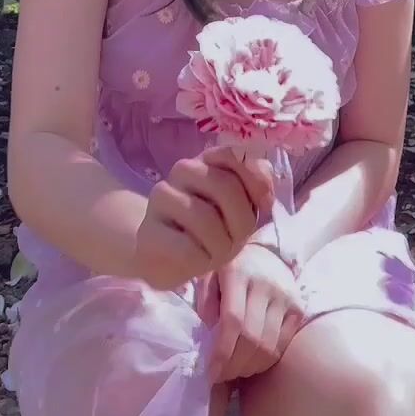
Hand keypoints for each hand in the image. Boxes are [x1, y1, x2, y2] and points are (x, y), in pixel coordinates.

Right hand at [133, 146, 274, 290]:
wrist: (169, 259)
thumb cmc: (213, 230)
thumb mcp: (243, 207)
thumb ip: (257, 185)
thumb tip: (265, 182)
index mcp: (207, 160)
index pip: (233, 155)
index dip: (255, 184)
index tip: (261, 206)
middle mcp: (182, 170)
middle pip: (225, 186)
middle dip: (241, 222)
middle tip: (235, 240)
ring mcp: (162, 197)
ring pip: (206, 218)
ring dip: (221, 246)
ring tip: (215, 252)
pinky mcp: (149, 231)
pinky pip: (188, 247)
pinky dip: (201, 260)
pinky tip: (196, 259)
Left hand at [203, 243, 306, 383]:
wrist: (268, 252)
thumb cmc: (231, 267)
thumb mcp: (210, 275)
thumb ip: (206, 303)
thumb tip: (207, 338)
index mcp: (238, 273)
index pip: (233, 320)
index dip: (221, 352)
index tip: (210, 372)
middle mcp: (265, 285)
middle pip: (251, 338)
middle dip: (233, 365)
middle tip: (221, 376)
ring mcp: (285, 297)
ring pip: (268, 346)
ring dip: (249, 367)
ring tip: (235, 371)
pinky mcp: (298, 308)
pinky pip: (282, 345)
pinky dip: (265, 361)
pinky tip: (252, 362)